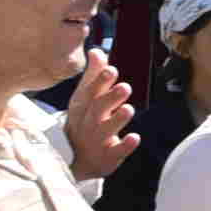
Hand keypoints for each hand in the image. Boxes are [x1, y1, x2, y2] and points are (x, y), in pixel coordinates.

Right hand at [63, 54, 137, 181]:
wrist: (75, 159)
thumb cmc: (84, 121)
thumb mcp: (86, 99)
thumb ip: (94, 76)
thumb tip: (97, 51)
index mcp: (82, 106)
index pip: (90, 92)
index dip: (100, 81)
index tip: (111, 69)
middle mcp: (87, 122)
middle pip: (97, 109)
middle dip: (110, 98)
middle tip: (125, 87)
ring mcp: (96, 140)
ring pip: (105, 130)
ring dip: (117, 119)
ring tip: (129, 109)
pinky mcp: (107, 157)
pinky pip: (115, 152)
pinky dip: (125, 146)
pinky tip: (135, 138)